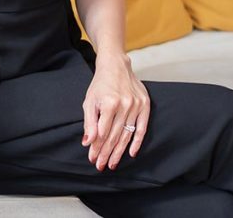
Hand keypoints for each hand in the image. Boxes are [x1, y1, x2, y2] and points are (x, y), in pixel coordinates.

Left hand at [81, 52, 149, 171]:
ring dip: (119, 151)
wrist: (116, 66)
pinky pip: (142, 128)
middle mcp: (124, 105)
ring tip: (112, 163)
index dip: (97, 148)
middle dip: (107, 153)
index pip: (102, 133)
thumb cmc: (100, 85)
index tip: (93, 159)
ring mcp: (136, 105)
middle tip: (101, 166)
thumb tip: (88, 143)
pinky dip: (137, 142)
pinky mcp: (145, 105)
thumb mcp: (89, 101)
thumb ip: (89, 123)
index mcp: (109, 103)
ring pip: (127, 135)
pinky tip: (131, 153)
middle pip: (114, 136)